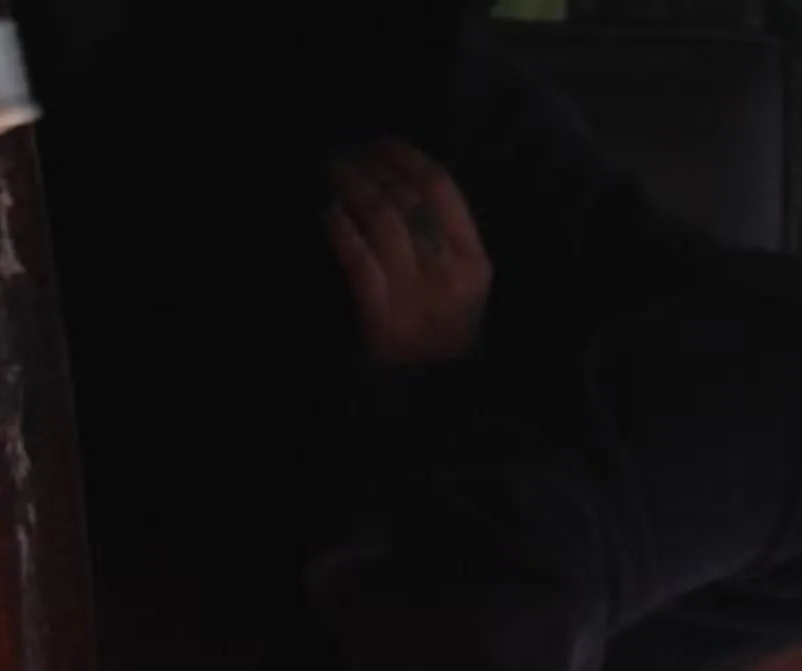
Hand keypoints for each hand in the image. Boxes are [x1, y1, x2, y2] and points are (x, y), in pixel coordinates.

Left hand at [323, 140, 491, 368]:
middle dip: (373, 169)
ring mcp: (414, 299)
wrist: (430, 396)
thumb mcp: (463, 287)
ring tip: (335, 174)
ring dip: (354, 189)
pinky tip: (328, 213)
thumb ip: (446, 239)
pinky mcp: (381, 318)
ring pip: (382, 222)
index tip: (381, 144)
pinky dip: (341, 231)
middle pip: (408, 200)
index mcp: (473, 262)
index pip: (442, 189)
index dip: (407, 157)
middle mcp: (447, 276)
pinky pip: (358, 262)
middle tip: (348, 154)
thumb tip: (401, 181)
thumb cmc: (443, 334)